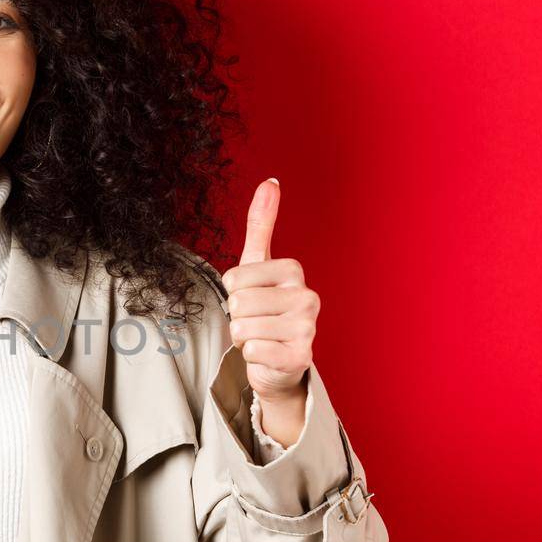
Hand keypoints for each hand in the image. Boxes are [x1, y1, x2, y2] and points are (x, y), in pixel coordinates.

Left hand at [219, 178, 317, 404]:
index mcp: (294, 271)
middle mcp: (307, 297)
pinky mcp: (299, 358)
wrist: (278, 361)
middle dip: (238, 317)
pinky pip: (252, 350)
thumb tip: (270, 181)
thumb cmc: (266, 309)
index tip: (253, 298)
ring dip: (243, 337)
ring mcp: (307, 329)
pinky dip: (251, 356)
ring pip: (242, 327)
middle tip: (257, 322)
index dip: (233, 292)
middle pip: (239, 302)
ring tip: (261, 337)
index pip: (234, 278)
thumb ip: (261, 224)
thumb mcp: (259, 265)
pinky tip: (267, 354)